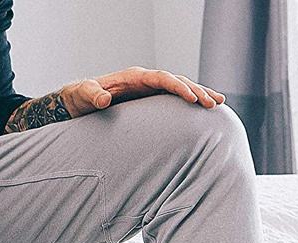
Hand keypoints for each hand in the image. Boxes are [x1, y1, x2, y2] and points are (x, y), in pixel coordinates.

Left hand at [61, 67, 225, 117]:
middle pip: (176, 81)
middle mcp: (144, 81)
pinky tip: (203, 109)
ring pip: (179, 88)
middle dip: (196, 90)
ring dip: (198, 94)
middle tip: (214, 104)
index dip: (178, 87)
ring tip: (219, 103)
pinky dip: (188, 102)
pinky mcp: (148, 101)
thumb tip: (104, 100)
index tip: (192, 98)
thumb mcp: (83, 95)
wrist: (78, 101)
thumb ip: (93, 96)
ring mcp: (147, 90)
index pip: (161, 78)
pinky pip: (172, 100)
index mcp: (133, 77)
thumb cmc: (80, 97)